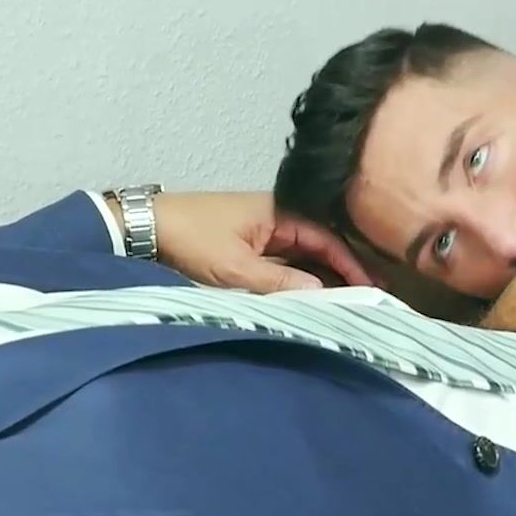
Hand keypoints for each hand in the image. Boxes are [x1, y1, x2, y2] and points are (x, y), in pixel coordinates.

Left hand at [152, 191, 374, 292]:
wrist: (143, 228)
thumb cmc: (188, 239)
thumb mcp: (234, 267)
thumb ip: (278, 282)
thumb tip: (322, 294)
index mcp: (278, 211)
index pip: (327, 238)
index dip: (352, 265)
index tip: (372, 291)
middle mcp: (274, 217)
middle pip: (319, 246)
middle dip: (342, 272)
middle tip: (368, 300)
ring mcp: (259, 231)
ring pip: (300, 257)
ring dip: (320, 278)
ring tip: (345, 304)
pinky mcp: (245, 245)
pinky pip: (281, 264)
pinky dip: (296, 280)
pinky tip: (307, 299)